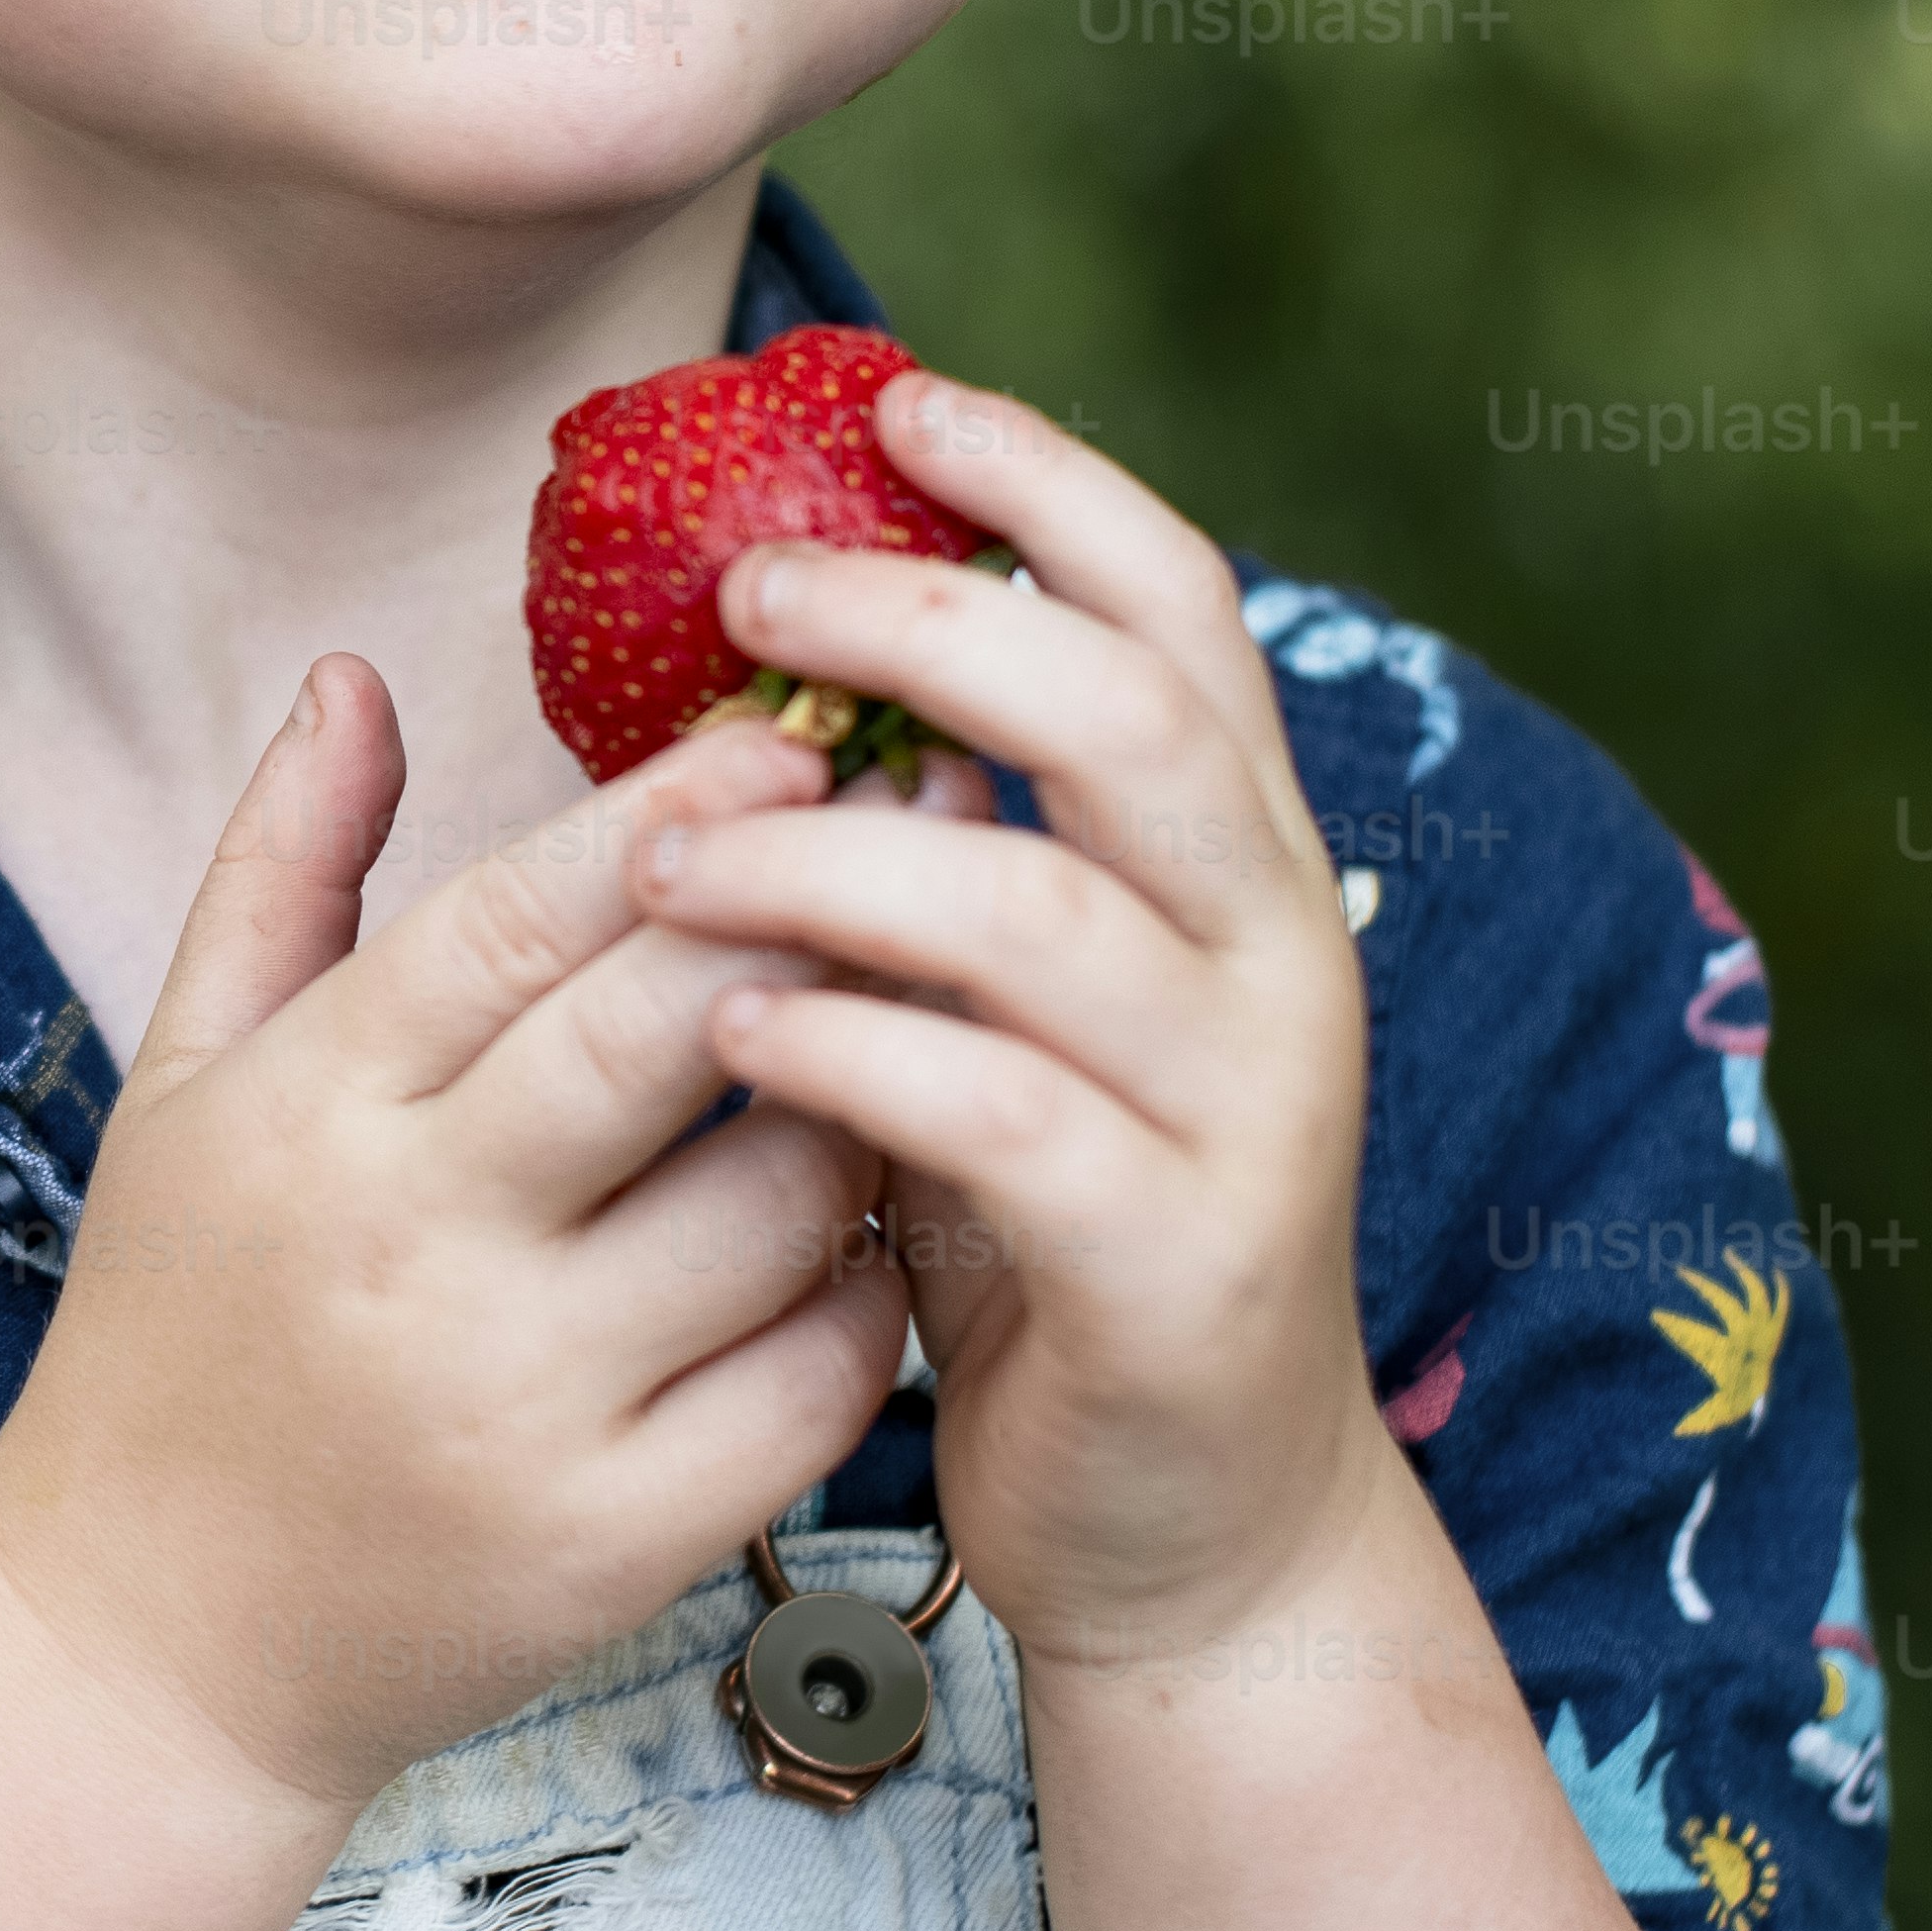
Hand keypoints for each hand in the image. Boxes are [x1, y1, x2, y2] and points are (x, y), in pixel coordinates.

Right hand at [0, 657, 914, 1828]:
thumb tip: (359, 669)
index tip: (799, 731)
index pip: (520, 916)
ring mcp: (523, 1404)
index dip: (677, 811)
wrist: (149, 1648)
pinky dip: (870, 1291)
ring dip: (875, 1102)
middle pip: (668, 1034)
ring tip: (918, 1034)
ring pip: (782, 1202)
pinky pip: (817, 1378)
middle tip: (933, 832)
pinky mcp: (615, 1540)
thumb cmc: (179, 1329)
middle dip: (817, 912)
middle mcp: (415, 1249)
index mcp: (310, 1113)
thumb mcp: (183, 1083)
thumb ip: (281, 872)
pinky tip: (862, 1234)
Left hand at [621, 374, 1400, 1672]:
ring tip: (662, 853)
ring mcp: (1242, 1115)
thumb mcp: (1008, 1008)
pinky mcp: (1175, 1266)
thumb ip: (954, 849)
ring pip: (1045, 915)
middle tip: (747, 592)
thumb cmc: (1053, 1236)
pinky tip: (732, 1031)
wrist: (1188, 1531)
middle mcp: (1269, 959)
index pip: (1180, 610)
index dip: (1051, 487)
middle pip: (1129, 718)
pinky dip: (854, 1055)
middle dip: (931, 626)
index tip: (898, 399)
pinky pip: (1004, 1118)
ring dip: (833, 861)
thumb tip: (806, 671)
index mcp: (1230, 869)